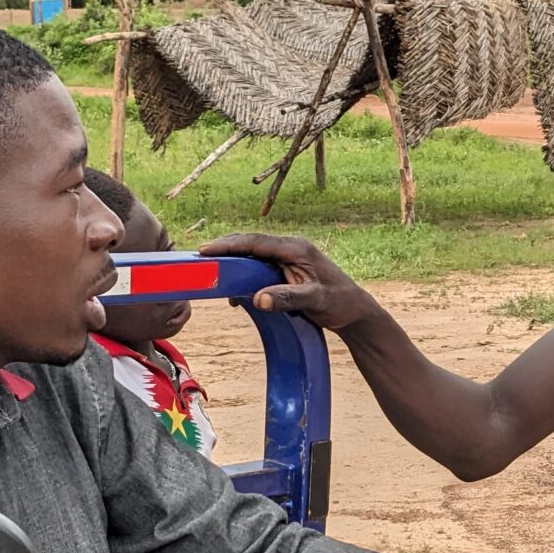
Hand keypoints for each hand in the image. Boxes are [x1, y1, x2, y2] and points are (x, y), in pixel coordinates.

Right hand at [200, 231, 379, 331]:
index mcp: (296, 248)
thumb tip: (258, 299)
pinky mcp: (286, 269)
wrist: (354, 310)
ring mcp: (287, 258)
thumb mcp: (315, 301)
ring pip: (252, 255)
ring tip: (210, 274)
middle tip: (199, 258)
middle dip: (225, 250)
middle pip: (250, 243)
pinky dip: (243, 276)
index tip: (206, 250)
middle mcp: (290, 248)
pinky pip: (258, 267)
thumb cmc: (339, 302)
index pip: (256, 242)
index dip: (229, 245)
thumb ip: (288, 298)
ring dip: (233, 263)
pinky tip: (235, 293)